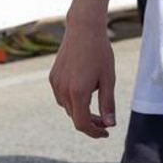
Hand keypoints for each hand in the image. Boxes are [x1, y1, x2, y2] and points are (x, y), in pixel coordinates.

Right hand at [49, 22, 117, 138]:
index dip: (94, 132)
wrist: (84, 29)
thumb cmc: (100, 53)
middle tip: (107, 120)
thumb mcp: (109, 79)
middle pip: (75, 117)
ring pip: (68, 107)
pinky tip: (85, 92)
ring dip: (81, 111)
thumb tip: (110, 124)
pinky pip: (62, 96)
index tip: (106, 133)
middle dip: (91, 122)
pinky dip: (73, 100)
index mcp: (78, 93)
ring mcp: (55, 84)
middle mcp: (63, 90)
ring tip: (97, 105)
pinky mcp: (52, 77)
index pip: (82, 123)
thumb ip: (108, 104)